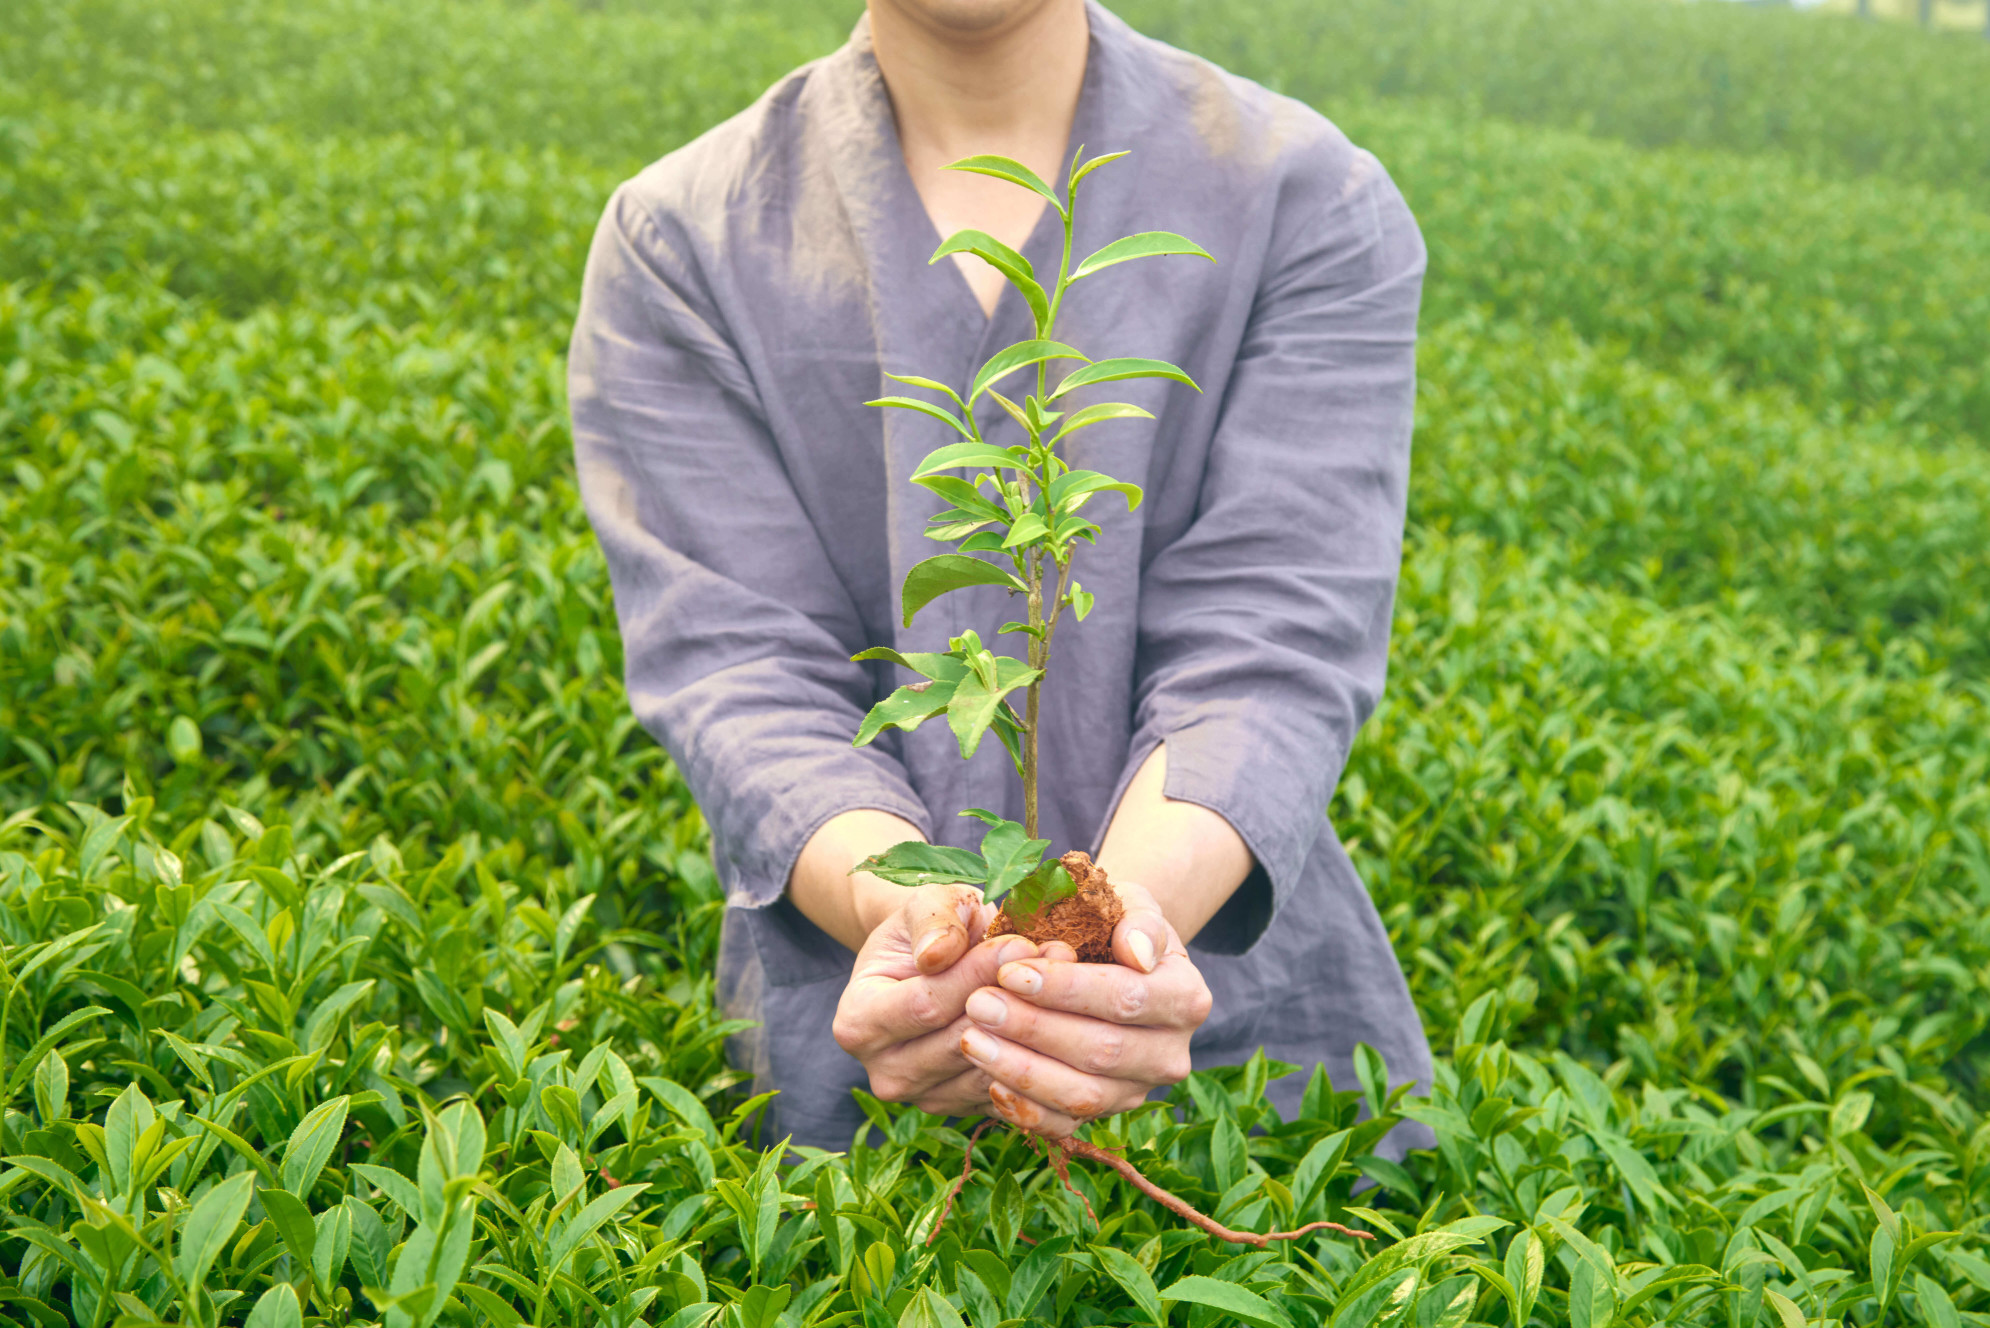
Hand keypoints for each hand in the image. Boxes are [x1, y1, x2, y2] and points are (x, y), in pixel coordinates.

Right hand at [831, 882, 1043, 1114]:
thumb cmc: (928, 929)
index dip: (975, 974)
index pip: (925, 1005)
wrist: (934, 962)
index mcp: (857, 1023)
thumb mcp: (926, 905)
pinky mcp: (963, 1109)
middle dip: (1012, 999)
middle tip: (1058, 958)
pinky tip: (1063, 1013)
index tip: (1019, 943)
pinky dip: (1040, 1054)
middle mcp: (883, 1072)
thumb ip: (932, 922)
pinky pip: (1010, 1090)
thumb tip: (937, 954)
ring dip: (1033, 1026)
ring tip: (1067, 979)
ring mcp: (924, 1098)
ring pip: (989, 1069)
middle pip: (959, 1042)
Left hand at [956, 882, 1210, 1136]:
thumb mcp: (1133, 904)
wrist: (1112, 960)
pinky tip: (988, 1081)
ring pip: (1082, 1095)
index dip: (1066, 989)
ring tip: (971, 1038)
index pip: (1126, 998)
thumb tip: (1137, 952)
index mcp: (1186, 997)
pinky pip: (1066, 1126)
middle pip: (1101, 1051)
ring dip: (1021, 1069)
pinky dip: (1026, 1110)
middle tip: (978, 1003)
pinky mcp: (1106, 1114)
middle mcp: (1171, 1054)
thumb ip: (1140, 920)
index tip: (1010, 971)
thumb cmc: (1116, 925)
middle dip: (1033, 1028)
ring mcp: (1138, 1090)